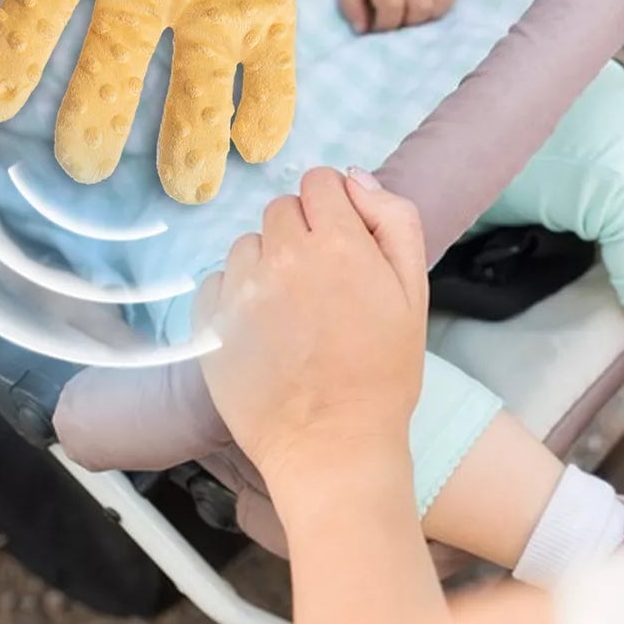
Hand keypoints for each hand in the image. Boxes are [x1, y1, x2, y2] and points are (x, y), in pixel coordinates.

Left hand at [199, 167, 429, 497]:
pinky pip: (216, 284)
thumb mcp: (413, 292)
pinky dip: (235, 299)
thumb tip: (354, 178)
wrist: (333, 445)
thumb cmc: (382, 373)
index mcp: (337, 242)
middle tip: (321, 287)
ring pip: (247, 246)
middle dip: (301, 235)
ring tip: (291, 315)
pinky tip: (261, 333)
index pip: (319, 182)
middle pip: (281, 210)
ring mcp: (240, 288)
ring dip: (267, 265)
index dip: (333, 209)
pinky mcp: (210, 322)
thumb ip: (394, 221)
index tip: (342, 245)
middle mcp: (282, 255)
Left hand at [331, 0, 458, 33]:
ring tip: (414, 12)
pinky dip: (444, 0)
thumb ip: (351, 4)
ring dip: (429, 14)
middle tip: (396, 18)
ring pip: (441, 0)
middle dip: (408, 22)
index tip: (377, 25)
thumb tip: (363, 30)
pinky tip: (429, 1)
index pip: (392, 6)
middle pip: (421, 7)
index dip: (385, 24)